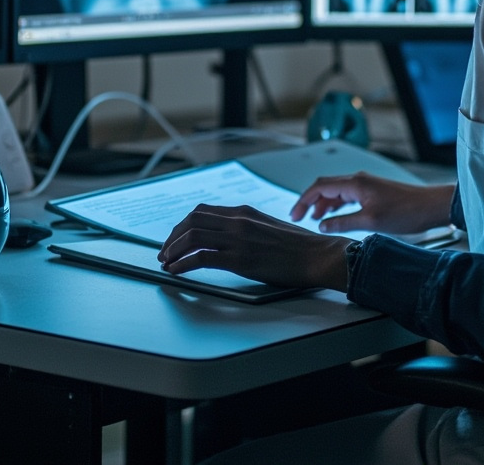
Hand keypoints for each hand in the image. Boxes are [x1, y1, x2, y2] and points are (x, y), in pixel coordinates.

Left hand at [157, 203, 351, 290]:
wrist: (319, 255)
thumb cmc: (299, 247)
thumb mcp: (268, 228)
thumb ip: (247, 228)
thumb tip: (229, 239)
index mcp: (244, 212)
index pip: (203, 211)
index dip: (183, 225)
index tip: (175, 238)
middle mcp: (238, 220)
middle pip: (192, 220)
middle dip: (172, 236)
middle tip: (165, 252)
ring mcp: (239, 238)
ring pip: (192, 236)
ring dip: (173, 249)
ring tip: (166, 262)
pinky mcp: (240, 259)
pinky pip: (201, 257)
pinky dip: (183, 264)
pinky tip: (176, 271)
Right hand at [290, 173, 455, 235]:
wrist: (430, 206)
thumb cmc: (405, 212)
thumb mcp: (371, 222)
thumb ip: (344, 222)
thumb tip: (322, 225)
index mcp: (354, 183)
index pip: (320, 187)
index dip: (304, 200)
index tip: (294, 215)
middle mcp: (357, 180)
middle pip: (325, 186)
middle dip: (309, 201)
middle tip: (298, 217)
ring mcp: (365, 184)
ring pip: (336, 191)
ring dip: (322, 203)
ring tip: (313, 219)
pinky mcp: (372, 191)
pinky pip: (347, 195)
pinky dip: (336, 204)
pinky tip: (334, 215)